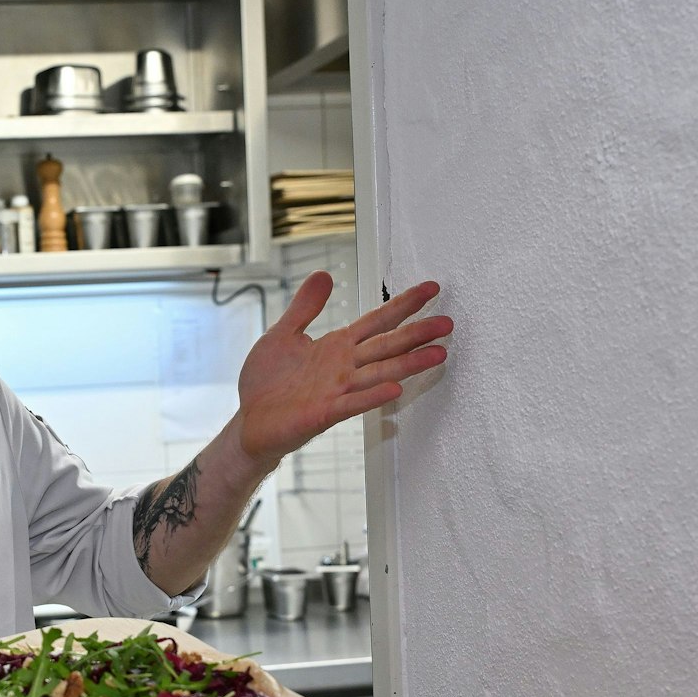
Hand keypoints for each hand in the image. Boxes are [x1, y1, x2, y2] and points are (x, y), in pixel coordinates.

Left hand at [234, 273, 451, 464]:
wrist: (248, 421)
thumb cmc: (267, 382)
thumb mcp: (282, 334)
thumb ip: (305, 307)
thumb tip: (323, 275)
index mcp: (337, 346)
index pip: (377, 321)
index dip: (403, 305)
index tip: (431, 289)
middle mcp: (344, 367)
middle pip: (387, 346)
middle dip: (418, 334)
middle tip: (449, 323)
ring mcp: (337, 390)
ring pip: (380, 373)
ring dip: (409, 364)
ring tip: (439, 354)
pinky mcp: (324, 412)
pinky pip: (353, 403)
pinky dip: (373, 396)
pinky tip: (396, 389)